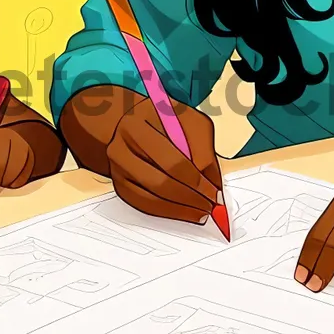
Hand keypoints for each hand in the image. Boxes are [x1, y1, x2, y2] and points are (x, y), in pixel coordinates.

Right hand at [107, 96, 222, 223]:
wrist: (132, 122)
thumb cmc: (165, 120)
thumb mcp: (190, 121)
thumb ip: (204, 150)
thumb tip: (214, 185)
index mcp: (140, 124)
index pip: (175, 160)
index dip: (199, 180)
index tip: (216, 193)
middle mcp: (121, 147)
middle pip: (161, 181)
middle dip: (191, 198)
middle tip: (211, 206)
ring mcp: (117, 168)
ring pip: (151, 197)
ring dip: (180, 209)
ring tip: (201, 212)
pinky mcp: (119, 183)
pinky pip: (143, 205)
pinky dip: (166, 212)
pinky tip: (184, 212)